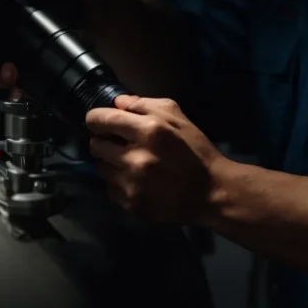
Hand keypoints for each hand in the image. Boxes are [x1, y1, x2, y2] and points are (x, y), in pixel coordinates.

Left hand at [85, 94, 230, 225]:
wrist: (212, 192)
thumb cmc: (196, 150)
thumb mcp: (178, 117)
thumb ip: (144, 104)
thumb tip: (117, 102)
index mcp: (149, 131)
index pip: (102, 120)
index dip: (96, 118)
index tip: (98, 121)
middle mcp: (135, 158)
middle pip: (95, 145)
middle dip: (104, 141)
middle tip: (119, 144)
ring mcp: (131, 184)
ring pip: (100, 168)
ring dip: (111, 163)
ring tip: (129, 163)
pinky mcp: (131, 204)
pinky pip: (110, 189)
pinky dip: (119, 183)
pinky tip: (136, 181)